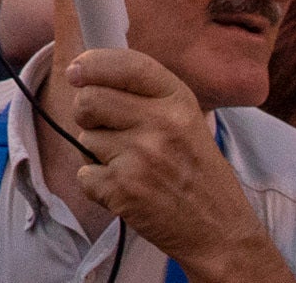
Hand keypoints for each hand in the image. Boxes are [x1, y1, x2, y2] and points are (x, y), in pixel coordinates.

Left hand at [57, 45, 273, 270]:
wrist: (220, 231)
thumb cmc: (196, 172)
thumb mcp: (186, 120)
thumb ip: (144, 94)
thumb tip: (85, 71)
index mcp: (178, 100)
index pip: (125, 64)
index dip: (92, 64)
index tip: (76, 72)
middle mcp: (160, 122)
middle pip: (89, 99)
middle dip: (87, 114)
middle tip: (108, 131)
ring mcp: (141, 156)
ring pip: (85, 138)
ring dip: (97, 154)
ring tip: (132, 168)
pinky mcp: (124, 188)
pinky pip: (84, 175)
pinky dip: (97, 185)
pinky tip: (126, 190)